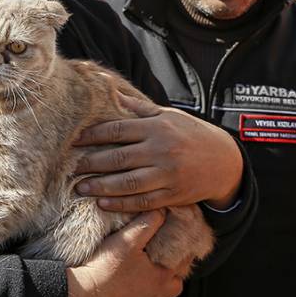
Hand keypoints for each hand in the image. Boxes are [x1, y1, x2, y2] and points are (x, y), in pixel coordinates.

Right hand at [64, 210, 183, 296]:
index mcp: (160, 280)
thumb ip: (148, 223)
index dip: (179, 253)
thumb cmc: (105, 270)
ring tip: (131, 275)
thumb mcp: (128, 240)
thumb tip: (162, 211)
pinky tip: (115, 290)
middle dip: (166, 276)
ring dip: (144, 289)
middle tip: (154, 263)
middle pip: (171, 288)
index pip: (182, 266)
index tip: (175, 245)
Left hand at [73, 93, 242, 210]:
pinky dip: (121, 204)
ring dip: (101, 186)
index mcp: (157, 127)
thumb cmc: (191, 134)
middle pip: (119, 157)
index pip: (118, 129)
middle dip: (92, 163)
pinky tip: (103, 203)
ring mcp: (167, 174)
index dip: (93, 135)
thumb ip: (139, 108)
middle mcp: (161, 150)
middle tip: (72, 168)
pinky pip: (142, 201)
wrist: (224, 161)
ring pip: (127, 182)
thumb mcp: (169, 115)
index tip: (75, 140)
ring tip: (81, 188)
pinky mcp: (172, 195)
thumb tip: (112, 92)